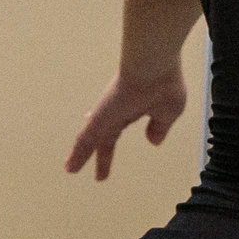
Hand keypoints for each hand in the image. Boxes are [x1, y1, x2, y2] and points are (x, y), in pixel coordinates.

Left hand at [66, 67, 188, 180]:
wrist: (153, 68)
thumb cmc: (164, 84)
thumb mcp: (168, 112)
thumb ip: (159, 127)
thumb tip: (153, 141)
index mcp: (134, 108)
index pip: (119, 126)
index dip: (114, 139)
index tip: (107, 147)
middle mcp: (117, 111)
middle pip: (105, 137)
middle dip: (101, 153)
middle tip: (98, 170)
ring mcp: (106, 114)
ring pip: (90, 139)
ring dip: (81, 155)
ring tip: (70, 169)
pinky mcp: (99, 118)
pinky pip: (86, 140)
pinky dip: (78, 155)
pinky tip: (71, 168)